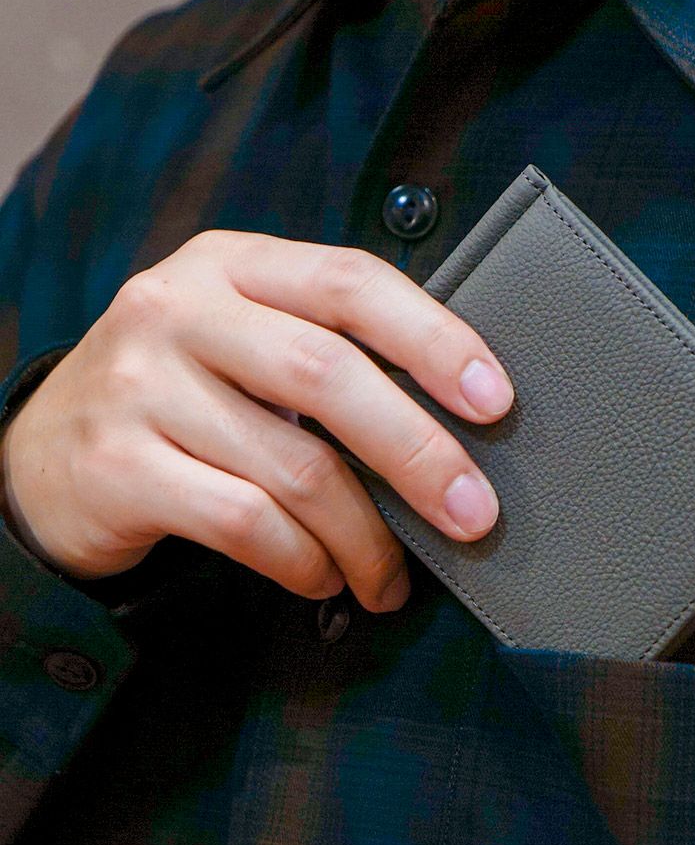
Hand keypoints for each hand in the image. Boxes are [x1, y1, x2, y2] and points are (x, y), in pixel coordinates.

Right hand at [0, 230, 514, 612]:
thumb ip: (332, 354)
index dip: (434, 339)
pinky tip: (324, 578)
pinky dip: (304, 562)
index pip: (351, 283)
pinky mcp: (118, 464)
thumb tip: (460, 423)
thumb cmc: (188, 399)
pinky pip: (245, 523)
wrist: (49, 457)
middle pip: (329, 375)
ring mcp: (140, 384)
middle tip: (473, 515)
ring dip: (365, 538)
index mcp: (233, 266)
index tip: (495, 400)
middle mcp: (179, 309)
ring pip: (294, 467)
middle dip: (419, 454)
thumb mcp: (248, 345)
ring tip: (391, 576)